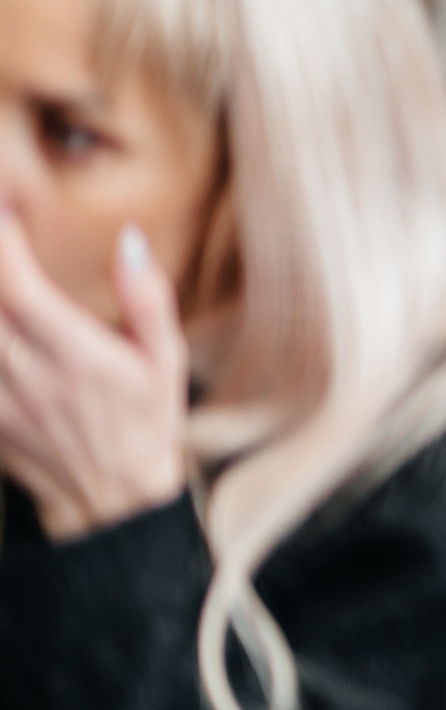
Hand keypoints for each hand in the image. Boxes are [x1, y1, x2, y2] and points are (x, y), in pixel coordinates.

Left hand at [0, 213, 189, 541]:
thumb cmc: (147, 422)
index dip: (3, 242)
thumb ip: (147, 298)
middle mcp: (30, 374)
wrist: (111, 500)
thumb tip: (131, 240)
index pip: (21, 286)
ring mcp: (0, 398)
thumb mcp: (166, 360)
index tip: (4, 209)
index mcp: (79, 354)